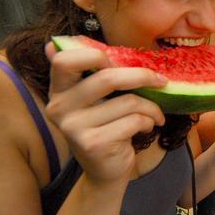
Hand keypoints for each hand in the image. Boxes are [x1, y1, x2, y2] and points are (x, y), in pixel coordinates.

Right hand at [44, 41, 166, 184]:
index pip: (65, 60)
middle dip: (142, 76)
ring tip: (155, 114)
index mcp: (59, 91)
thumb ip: (88, 74)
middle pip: (107, 77)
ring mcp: (74, 128)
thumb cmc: (107, 126)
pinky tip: (147, 127)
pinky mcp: (94, 143)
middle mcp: (60, 108)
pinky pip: (134, 121)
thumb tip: (53, 44)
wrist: (106, 170)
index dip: (93, 55)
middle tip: (161, 80)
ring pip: (128, 101)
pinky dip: (149, 121)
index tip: (116, 61)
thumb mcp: (96, 100)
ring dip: (152, 107)